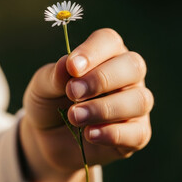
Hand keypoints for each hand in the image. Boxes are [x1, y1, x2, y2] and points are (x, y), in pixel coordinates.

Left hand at [20, 28, 153, 181]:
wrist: (48, 140)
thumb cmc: (50, 103)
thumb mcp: (42, 88)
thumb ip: (53, 76)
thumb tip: (66, 65)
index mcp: (105, 55)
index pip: (109, 41)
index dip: (93, 52)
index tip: (72, 67)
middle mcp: (127, 76)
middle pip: (133, 66)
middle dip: (102, 79)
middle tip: (73, 93)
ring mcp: (135, 105)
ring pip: (139, 100)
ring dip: (105, 109)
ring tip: (75, 117)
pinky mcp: (137, 133)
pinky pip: (138, 132)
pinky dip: (113, 133)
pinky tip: (89, 134)